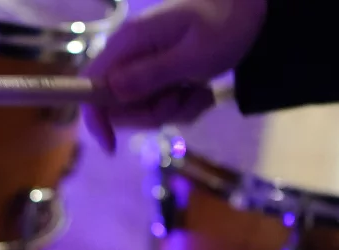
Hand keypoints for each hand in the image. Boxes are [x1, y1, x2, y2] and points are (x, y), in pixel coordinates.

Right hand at [82, 0, 267, 152]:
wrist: (249, 9)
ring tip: (200, 89)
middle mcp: (129, 54)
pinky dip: (185, 105)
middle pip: (119, 106)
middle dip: (153, 113)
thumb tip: (110, 92)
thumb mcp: (194, 56)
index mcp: (129, 43)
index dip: (93, 117)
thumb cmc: (225, 25)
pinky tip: (204, 90)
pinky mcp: (160, 74)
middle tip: (183, 97)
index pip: (89, 84)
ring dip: (175, 110)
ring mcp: (145, 65)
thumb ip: (152, 74)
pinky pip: (162, 104)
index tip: (112, 146)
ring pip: (144, 109)